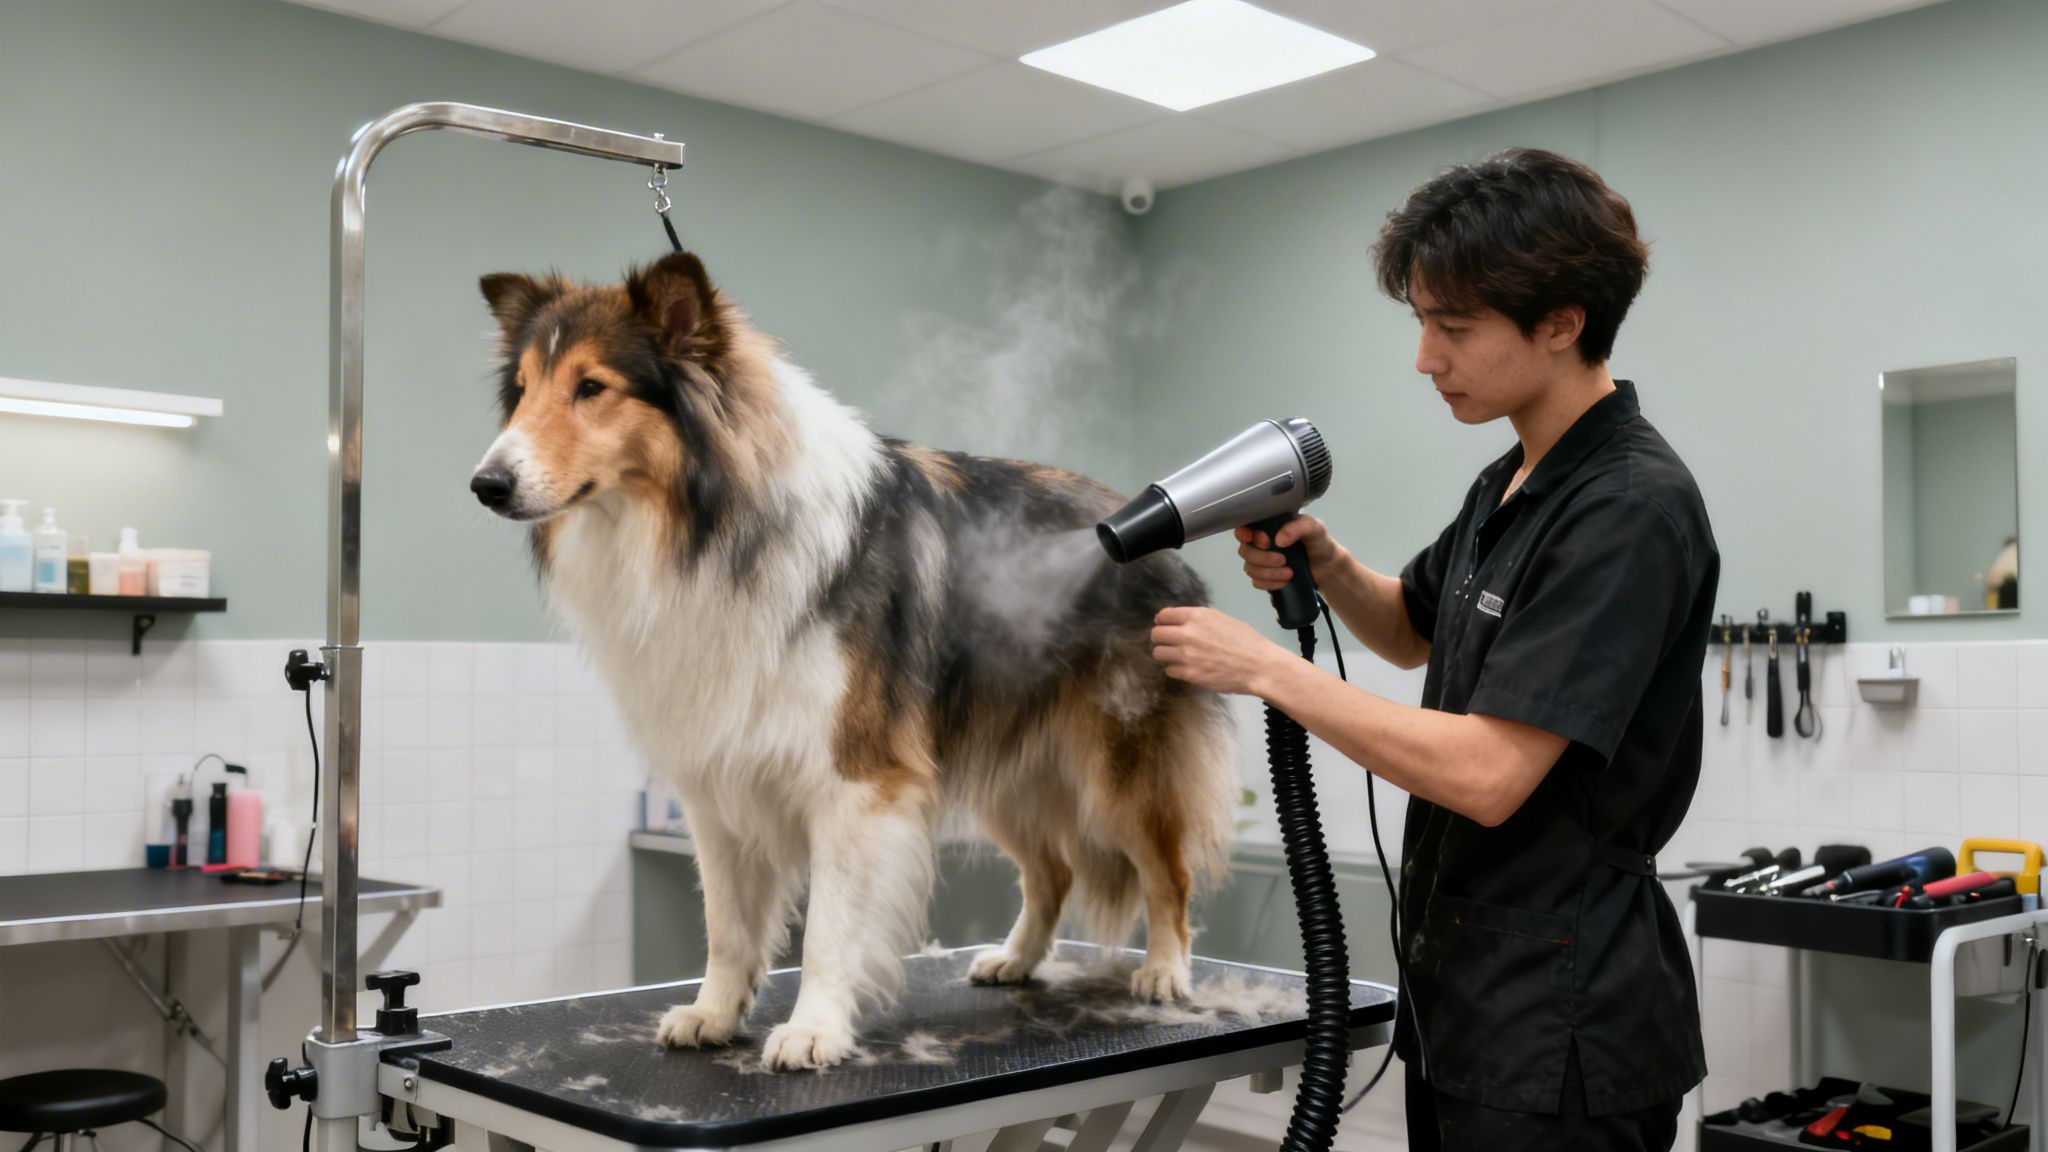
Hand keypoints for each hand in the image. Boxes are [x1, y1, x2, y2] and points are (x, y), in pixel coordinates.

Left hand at [1150, 606, 1290, 696]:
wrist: (1259, 666)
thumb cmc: (1247, 641)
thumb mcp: (1224, 619)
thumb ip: (1201, 619)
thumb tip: (1184, 619)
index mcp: (1197, 616)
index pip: (1163, 615)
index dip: (1163, 621)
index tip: (1165, 626)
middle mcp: (1187, 633)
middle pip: (1156, 634)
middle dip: (1160, 638)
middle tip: (1169, 643)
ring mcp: (1186, 655)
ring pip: (1158, 653)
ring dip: (1165, 654)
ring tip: (1177, 657)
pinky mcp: (1189, 674)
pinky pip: (1169, 670)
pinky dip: (1175, 670)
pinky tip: (1186, 668)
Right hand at [1234, 516, 1342, 591]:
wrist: (1327, 567)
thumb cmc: (1319, 542)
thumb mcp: (1314, 528)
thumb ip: (1298, 527)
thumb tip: (1278, 540)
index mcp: (1268, 526)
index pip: (1244, 527)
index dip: (1245, 535)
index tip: (1264, 542)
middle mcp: (1261, 543)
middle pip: (1245, 551)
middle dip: (1262, 558)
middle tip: (1283, 560)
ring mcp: (1261, 561)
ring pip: (1249, 568)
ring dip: (1268, 573)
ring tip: (1289, 573)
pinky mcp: (1265, 577)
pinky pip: (1256, 582)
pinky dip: (1269, 584)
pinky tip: (1283, 582)